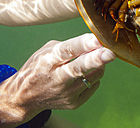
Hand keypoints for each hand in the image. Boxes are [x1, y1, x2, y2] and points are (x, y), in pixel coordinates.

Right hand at [0, 33, 115, 126]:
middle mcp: (56, 78)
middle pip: (79, 68)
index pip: (67, 51)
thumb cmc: (39, 68)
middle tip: (110, 53)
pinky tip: (88, 72)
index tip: (97, 39)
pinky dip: (95, 76)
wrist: (25, 97)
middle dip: (96, 60)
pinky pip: (94, 85)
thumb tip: (93, 41)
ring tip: (97, 57)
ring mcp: (66, 93)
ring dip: (100, 65)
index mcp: (48, 60)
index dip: (83, 44)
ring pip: (92, 76)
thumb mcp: (46, 51)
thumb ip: (69, 45)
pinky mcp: (73, 103)